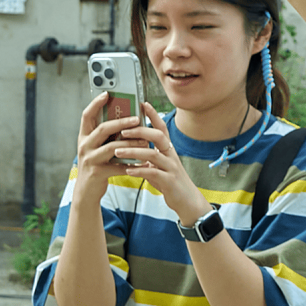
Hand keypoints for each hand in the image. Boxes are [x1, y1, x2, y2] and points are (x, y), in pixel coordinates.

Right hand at [74, 92, 143, 209]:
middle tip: (137, 119)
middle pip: (102, 128)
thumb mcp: (98, 147)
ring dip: (130, 144)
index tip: (107, 93)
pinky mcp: (97, 173)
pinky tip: (145, 163)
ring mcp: (89, 159)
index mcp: (85, 136)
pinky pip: (118, 166)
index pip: (86, 115)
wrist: (87, 190)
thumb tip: (128, 118)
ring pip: (112, 147)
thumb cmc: (97, 165)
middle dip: (121, 122)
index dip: (95, 103)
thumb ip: (108, 135)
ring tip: (145, 143)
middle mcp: (84, 146)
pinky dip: (133, 165)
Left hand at [114, 102, 210, 225]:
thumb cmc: (171, 182)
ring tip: (117, 151)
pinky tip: (128, 170)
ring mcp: (171, 167)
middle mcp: (171, 155)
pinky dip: (139, 170)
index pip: (162, 128)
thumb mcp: (161, 165)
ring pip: (153, 154)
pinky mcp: (169, 181)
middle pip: (159, 136)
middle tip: (122, 130)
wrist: (187, 201)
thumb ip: (149, 156)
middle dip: (140, 131)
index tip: (142, 103)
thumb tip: (134, 146)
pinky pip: (153, 173)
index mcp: (168, 150)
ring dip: (133, 151)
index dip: (153, 115)